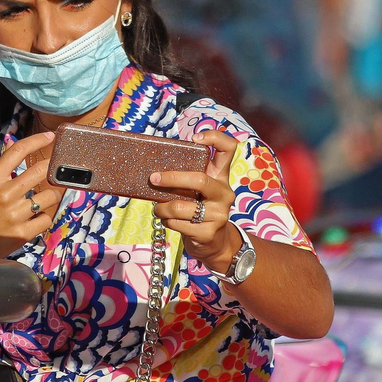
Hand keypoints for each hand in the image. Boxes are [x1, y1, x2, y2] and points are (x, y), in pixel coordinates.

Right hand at [0, 131, 65, 258]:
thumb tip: (13, 145)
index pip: (18, 151)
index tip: (49, 137)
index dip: (37, 140)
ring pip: (50, 196)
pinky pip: (46, 219)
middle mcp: (5, 194)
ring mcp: (15, 214)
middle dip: (52, 167)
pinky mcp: (22, 234)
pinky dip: (45, 217)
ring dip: (52, 194)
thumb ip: (0, 168)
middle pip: (41, 170)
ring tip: (46, 197)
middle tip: (55, 169)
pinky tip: (37, 217)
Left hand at [150, 130, 242, 273]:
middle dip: (172, 178)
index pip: (228, 148)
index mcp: (221, 177)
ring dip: (162, 207)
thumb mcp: (198, 191)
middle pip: (199, 179)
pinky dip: (167, 221)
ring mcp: (219, 214)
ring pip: (181, 207)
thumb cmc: (199, 210)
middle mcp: (224, 193)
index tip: (195, 138)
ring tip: (158, 208)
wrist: (214, 244)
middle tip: (153, 179)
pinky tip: (168, 220)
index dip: (214, 137)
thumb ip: (186, 179)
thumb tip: (154, 171)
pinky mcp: (209, 233)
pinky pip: (178, 224)